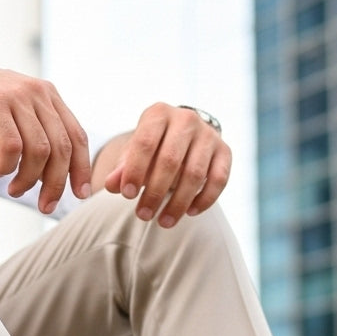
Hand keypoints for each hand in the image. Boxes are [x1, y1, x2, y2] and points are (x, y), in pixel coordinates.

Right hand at [0, 51, 91, 213]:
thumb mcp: (13, 117)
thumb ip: (35, 138)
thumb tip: (52, 177)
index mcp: (48, 95)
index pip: (77, 136)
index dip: (81, 168)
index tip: (80, 195)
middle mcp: (37, 92)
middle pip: (61, 148)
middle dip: (55, 184)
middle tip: (45, 206)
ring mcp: (16, 96)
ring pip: (39, 150)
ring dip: (28, 179)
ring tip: (14, 190)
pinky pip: (12, 146)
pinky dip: (7, 167)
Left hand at [99, 103, 231, 226]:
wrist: (184, 135)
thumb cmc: (153, 147)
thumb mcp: (134, 152)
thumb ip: (122, 168)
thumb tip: (111, 185)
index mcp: (159, 113)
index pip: (145, 142)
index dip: (135, 170)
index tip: (127, 195)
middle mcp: (186, 119)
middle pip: (170, 160)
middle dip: (154, 192)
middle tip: (143, 216)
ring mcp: (208, 135)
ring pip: (194, 174)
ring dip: (178, 202)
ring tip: (164, 222)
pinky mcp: (225, 151)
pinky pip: (219, 180)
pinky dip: (205, 200)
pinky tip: (190, 213)